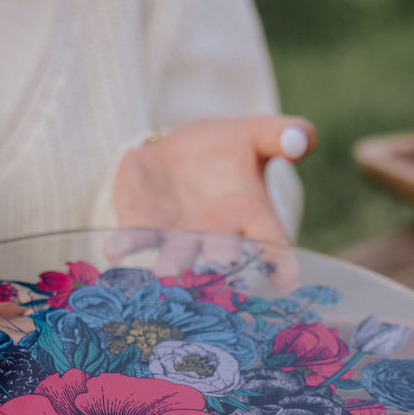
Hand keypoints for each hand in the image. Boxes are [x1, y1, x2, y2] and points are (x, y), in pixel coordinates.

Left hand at [110, 114, 315, 285]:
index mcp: (251, 217)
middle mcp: (217, 237)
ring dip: (170, 268)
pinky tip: (113, 251)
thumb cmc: (226, 149)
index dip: (281, 263)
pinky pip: (135, 240)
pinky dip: (125, 246)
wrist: (175, 151)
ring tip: (163, 275)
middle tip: (217, 274)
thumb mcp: (255, 134)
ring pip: (176, 259)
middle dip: (218, 266)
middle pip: (222, 257)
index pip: (273, 244)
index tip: (288, 281)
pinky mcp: (144, 228)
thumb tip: (300, 138)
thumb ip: (282, 134)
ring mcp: (178, 239)